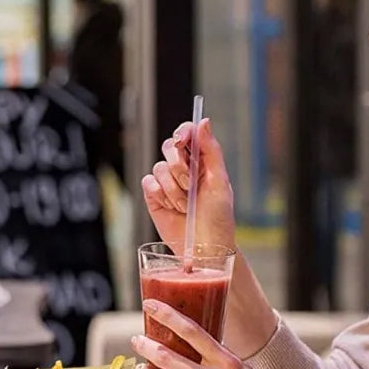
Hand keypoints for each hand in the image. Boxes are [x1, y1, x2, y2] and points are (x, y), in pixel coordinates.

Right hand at [142, 118, 235, 251]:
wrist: (204, 247)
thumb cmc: (218, 217)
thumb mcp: (220, 181)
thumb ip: (211, 150)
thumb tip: (203, 121)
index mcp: (202, 161)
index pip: (188, 134)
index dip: (183, 132)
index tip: (182, 139)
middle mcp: (182, 168)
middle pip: (169, 147)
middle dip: (180, 167)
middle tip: (191, 185)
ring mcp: (166, 182)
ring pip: (159, 168)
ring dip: (174, 189)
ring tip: (185, 205)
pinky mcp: (153, 195)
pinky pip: (148, 183)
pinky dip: (160, 195)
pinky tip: (172, 207)